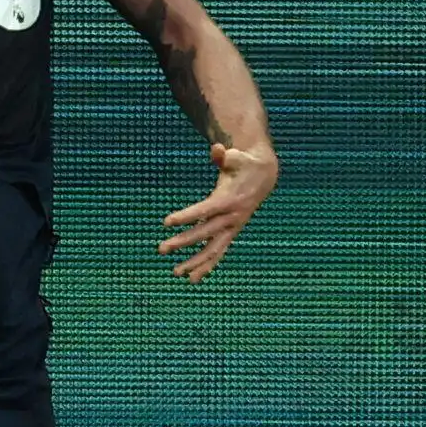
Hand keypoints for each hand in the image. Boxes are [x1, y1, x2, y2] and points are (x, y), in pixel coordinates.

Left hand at [158, 140, 276, 281]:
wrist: (264, 176)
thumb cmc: (244, 163)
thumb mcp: (236, 156)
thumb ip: (224, 155)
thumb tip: (216, 149)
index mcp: (229, 200)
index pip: (204, 211)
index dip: (186, 216)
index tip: (166, 222)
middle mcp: (231, 218)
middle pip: (204, 233)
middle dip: (183, 242)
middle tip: (161, 248)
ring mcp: (232, 228)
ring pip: (213, 250)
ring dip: (195, 263)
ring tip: (175, 273)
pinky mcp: (231, 232)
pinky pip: (219, 252)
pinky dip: (207, 266)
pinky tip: (193, 278)